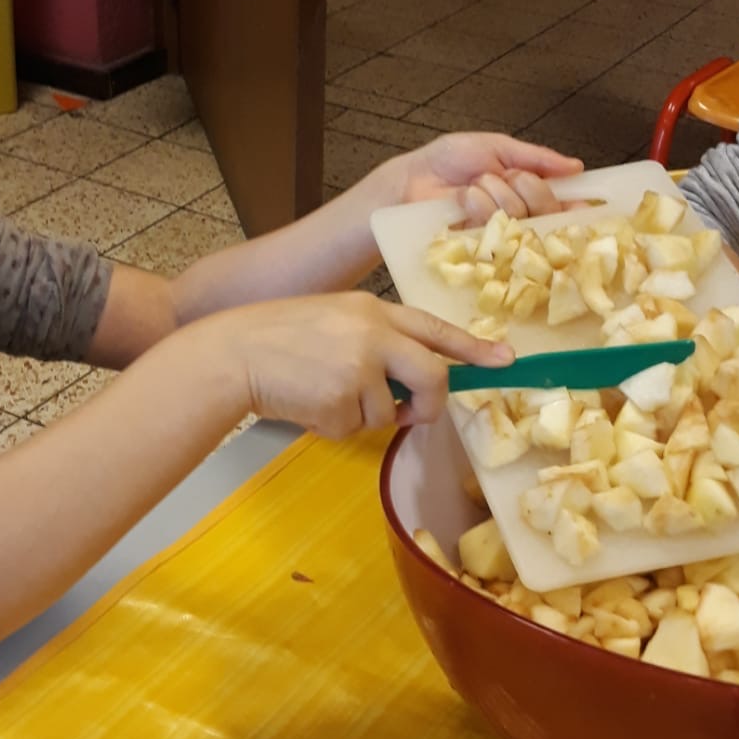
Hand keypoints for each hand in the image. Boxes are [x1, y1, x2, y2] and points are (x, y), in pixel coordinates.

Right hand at [205, 292, 512, 436]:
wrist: (233, 353)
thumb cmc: (277, 339)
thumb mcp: (334, 321)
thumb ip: (375, 342)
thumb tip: (407, 387)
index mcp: (373, 310)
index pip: (436, 328)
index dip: (474, 347)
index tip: (506, 359)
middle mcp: (374, 334)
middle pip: (432, 378)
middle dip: (427, 405)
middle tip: (410, 413)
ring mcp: (360, 367)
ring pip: (388, 413)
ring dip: (359, 416)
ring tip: (320, 394)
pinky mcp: (342, 400)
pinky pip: (354, 429)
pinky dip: (333, 427)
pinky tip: (306, 404)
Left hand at [389, 132, 583, 225]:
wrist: (412, 179)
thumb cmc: (451, 160)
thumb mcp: (496, 147)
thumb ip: (535, 157)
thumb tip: (576, 167)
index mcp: (529, 192)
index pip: (563, 206)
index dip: (575, 208)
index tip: (580, 205)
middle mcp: (520, 217)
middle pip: (547, 211)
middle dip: (528, 186)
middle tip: (506, 175)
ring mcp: (499, 235)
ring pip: (520, 216)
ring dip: (495, 192)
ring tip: (472, 185)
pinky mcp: (478, 247)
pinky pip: (495, 230)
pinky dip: (479, 206)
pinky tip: (464, 199)